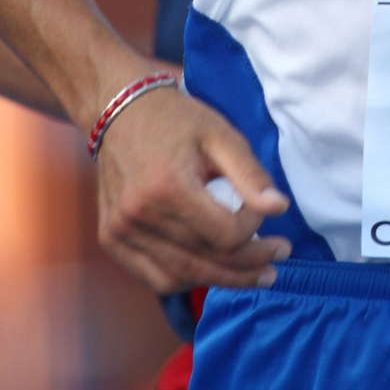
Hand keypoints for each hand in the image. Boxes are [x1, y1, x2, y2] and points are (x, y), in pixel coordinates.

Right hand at [94, 84, 289, 293]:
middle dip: (248, 268)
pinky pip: (154, 278)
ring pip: (181, 277)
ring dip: (221, 279)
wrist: (121, 110)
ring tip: (249, 272)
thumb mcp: (221, 135)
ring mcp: (120, 231)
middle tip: (276, 264)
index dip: (254, 230)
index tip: (265, 212)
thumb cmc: (177, 120)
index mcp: (168, 187)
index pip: (225, 235)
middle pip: (205, 262)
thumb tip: (279, 208)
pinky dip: (185, 279)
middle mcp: (138, 216)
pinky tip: (209, 270)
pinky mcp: (110, 239)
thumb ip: (250, 175)